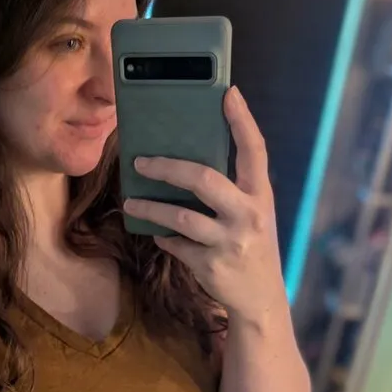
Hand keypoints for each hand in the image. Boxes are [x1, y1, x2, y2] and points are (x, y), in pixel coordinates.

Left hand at [123, 86, 286, 325]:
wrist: (260, 298)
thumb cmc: (251, 246)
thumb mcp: (252, 214)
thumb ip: (231, 191)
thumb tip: (186, 165)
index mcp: (260, 195)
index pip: (254, 150)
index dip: (242, 120)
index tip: (228, 93)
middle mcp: (248, 215)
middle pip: (204, 180)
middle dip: (167, 168)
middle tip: (139, 162)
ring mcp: (230, 241)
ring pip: (181, 217)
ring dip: (150, 208)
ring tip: (130, 203)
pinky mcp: (210, 265)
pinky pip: (176, 245)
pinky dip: (163, 238)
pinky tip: (156, 234)